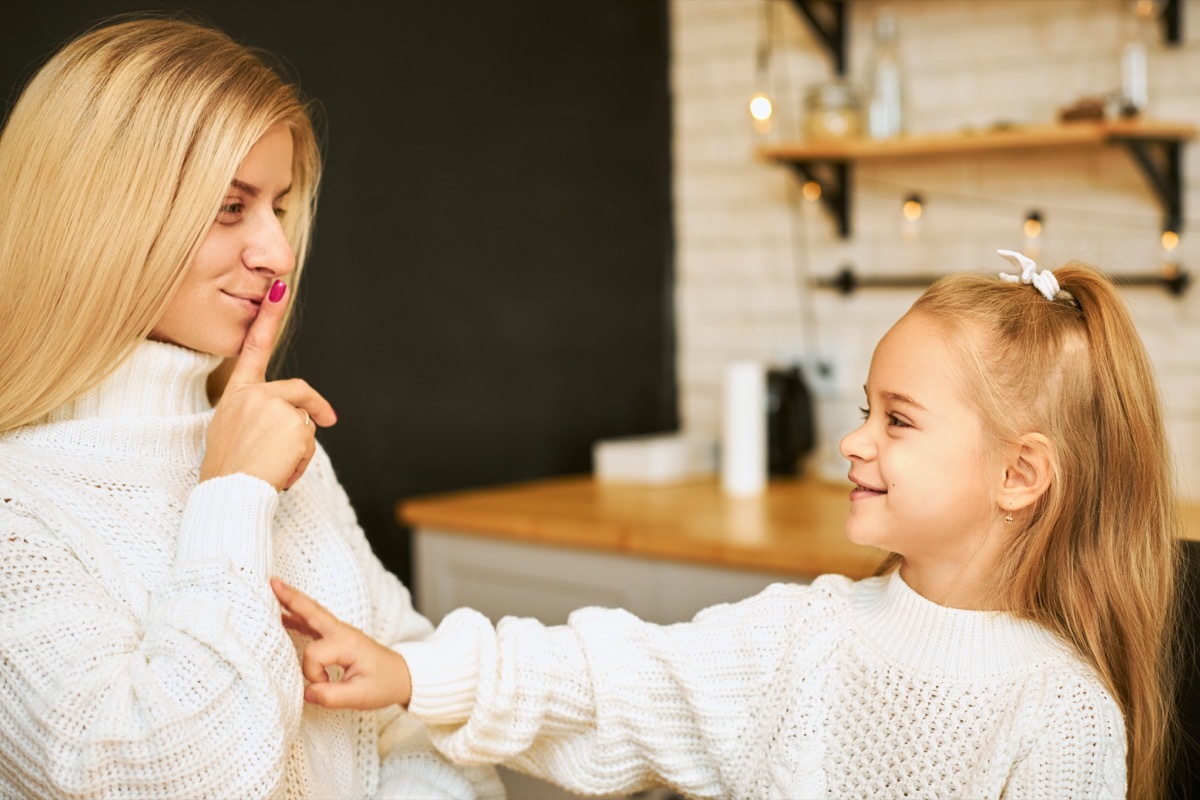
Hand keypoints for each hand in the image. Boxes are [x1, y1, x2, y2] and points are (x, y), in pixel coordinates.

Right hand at [201, 280, 335, 489]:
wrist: (228, 494)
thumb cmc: (229, 471)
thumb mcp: (235, 433)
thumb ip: (260, 415)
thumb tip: (299, 418)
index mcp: (235, 394)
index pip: (253, 348)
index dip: (268, 317)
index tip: (280, 287)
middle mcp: (252, 393)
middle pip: (298, 394)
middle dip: (317, 409)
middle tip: (332, 420)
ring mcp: (272, 405)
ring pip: (304, 423)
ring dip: (298, 448)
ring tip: (272, 466)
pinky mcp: (291, 421)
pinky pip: (309, 439)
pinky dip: (302, 458)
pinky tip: (280, 469)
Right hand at [271, 577, 412, 708]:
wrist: (403, 676)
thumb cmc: (384, 684)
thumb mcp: (361, 696)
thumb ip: (331, 696)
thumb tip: (306, 692)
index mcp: (347, 643)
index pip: (314, 654)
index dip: (312, 674)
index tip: (324, 685)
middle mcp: (343, 632)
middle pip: (312, 611)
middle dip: (291, 598)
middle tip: (272, 582)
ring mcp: (341, 631)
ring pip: (313, 613)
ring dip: (292, 603)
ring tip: (272, 592)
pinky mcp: (339, 636)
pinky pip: (315, 623)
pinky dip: (299, 616)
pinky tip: (285, 615)